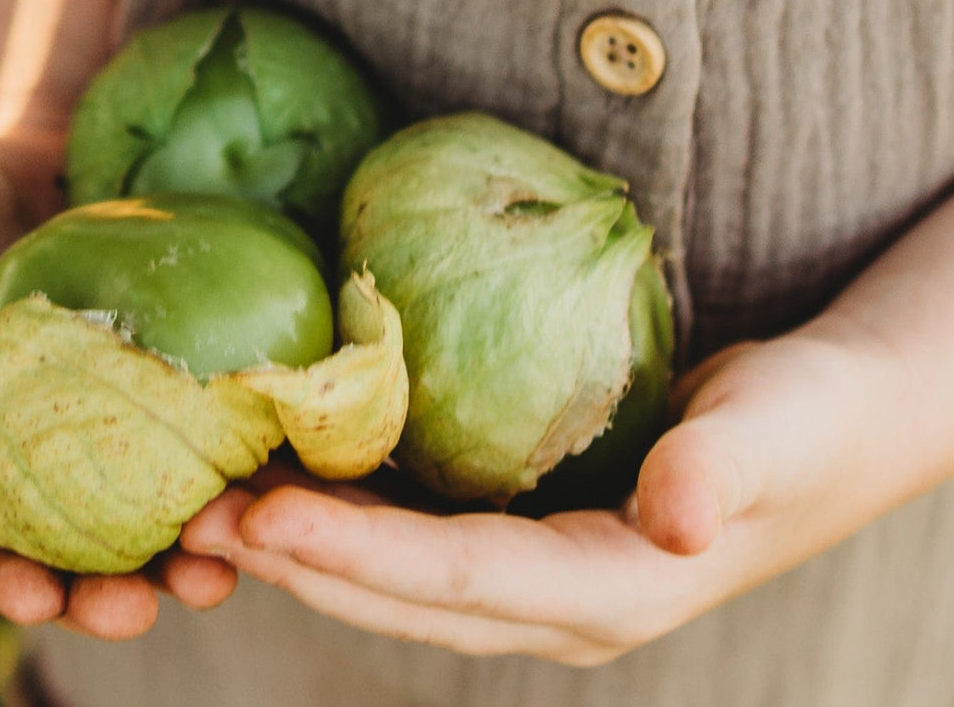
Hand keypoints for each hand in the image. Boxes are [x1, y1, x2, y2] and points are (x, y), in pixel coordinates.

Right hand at [0, 128, 235, 638]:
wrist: (14, 148)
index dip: (3, 577)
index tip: (46, 601)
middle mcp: (36, 436)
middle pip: (75, 536)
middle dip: (115, 583)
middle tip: (167, 598)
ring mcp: (106, 401)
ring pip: (149, 496)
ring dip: (189, 539)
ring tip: (236, 558)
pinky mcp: (165, 360)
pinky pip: (200, 421)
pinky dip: (231, 456)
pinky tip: (273, 468)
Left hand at [180, 316, 935, 663]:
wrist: (821, 427)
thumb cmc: (803, 422)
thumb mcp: (777, 431)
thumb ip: (724, 471)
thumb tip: (679, 516)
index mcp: (611, 591)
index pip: (465, 580)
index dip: (363, 555)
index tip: (268, 517)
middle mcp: (558, 600)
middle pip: (408, 597)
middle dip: (303, 561)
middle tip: (203, 516)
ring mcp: (537, 573)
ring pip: (401, 579)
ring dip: (310, 546)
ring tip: (221, 502)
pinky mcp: (526, 533)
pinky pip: (423, 535)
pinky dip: (354, 514)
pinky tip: (301, 471)